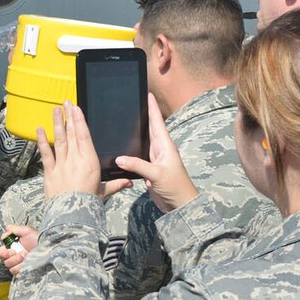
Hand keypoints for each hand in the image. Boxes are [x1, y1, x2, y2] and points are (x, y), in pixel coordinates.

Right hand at [0, 224, 37, 276]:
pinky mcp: (24, 272)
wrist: (50, 249)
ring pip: (11, 268)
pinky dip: (23, 269)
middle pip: (5, 262)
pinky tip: (29, 263)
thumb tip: (6, 231)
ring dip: (19, 262)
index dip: (3, 252)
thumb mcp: (27, 231)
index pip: (0, 253)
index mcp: (13, 248)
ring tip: (27, 256)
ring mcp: (20, 265)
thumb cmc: (41, 240)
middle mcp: (15, 257)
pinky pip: (18, 274)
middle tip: (21, 252)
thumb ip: (14, 229)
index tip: (11, 249)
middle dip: (13, 257)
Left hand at [37, 104, 130, 200]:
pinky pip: (46, 153)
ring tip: (56, 110)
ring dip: (57, 124)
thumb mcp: (104, 192)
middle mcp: (75, 160)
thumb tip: (129, 182)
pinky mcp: (50, 172)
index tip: (77, 109)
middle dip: (68, 117)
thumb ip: (116, 184)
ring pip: (59, 140)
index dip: (79, 121)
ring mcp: (61, 165)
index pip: (84, 136)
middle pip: (71, 134)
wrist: (71, 215)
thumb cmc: (89, 204)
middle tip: (66, 103)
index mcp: (90, 162)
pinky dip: (42, 141)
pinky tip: (39, 129)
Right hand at [115, 95, 197, 212]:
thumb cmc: (175, 187)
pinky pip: (138, 155)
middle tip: (135, 100)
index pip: (157, 122)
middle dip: (144, 114)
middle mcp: (160, 149)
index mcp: (165, 146)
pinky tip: (124, 147)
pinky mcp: (149, 168)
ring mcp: (154, 159)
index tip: (148, 94)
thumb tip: (119, 159)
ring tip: (128, 118)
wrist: (180, 204)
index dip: (152, 108)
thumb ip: (138, 165)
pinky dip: (131, 149)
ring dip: (137, 130)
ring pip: (143, 140)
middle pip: (150, 128)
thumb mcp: (156, 175)